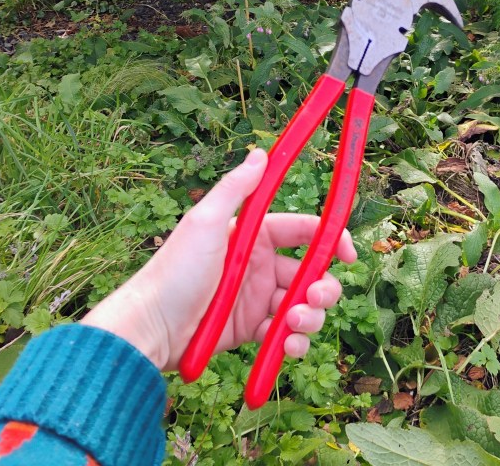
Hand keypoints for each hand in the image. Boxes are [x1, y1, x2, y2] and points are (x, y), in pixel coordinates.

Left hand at [82, 149, 356, 370]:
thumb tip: (260, 152)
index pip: (304, 232)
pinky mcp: (250, 331)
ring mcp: (256, 300)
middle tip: (315, 297)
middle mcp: (259, 266)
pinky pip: (285, 335)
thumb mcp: (206, 222)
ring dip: (310, 317)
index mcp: (254, 237)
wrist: (150, 327)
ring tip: (293, 324)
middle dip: (323, 286)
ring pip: (304, 306)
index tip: (349, 255)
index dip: (331, 240)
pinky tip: (287, 346)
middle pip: (311, 273)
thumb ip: (237, 188)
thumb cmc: (174, 271)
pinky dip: (293, 343)